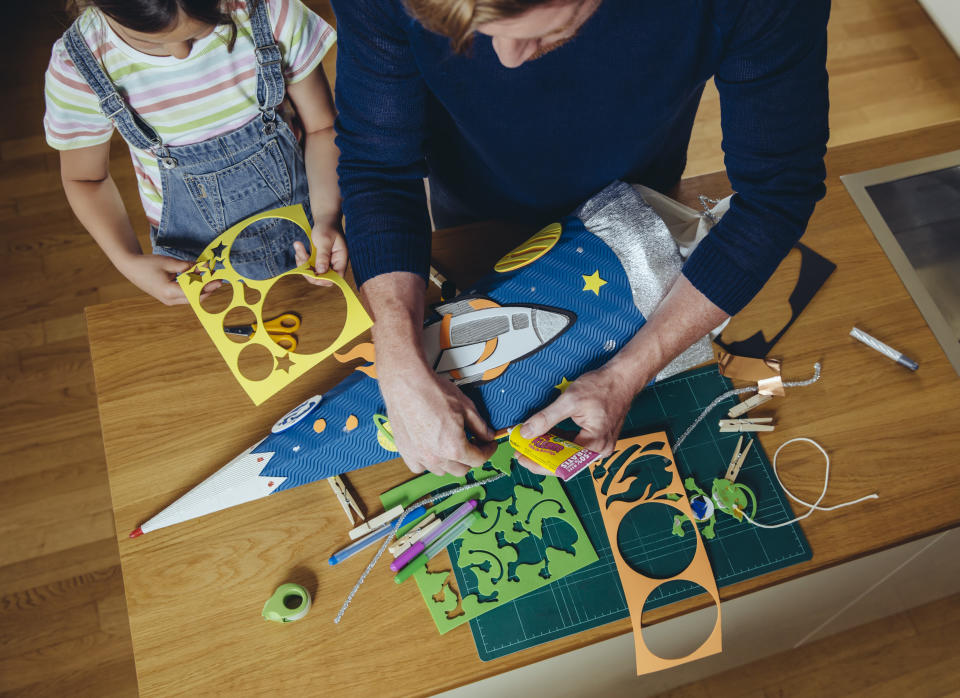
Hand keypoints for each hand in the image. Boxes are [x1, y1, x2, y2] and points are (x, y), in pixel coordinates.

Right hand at [117, 253, 220, 305]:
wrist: (130, 268)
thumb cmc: (147, 264)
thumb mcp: (168, 262)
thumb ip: (186, 266)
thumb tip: (202, 268)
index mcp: (169, 291)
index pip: (193, 292)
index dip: (207, 287)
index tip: (218, 281)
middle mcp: (170, 300)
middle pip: (194, 298)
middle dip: (208, 289)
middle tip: (219, 280)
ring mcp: (169, 301)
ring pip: (191, 298)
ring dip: (201, 290)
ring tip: (212, 280)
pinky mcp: (169, 298)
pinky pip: (185, 296)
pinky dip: (193, 289)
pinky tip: (200, 281)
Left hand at [294, 217, 347, 287]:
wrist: (325, 219)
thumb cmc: (327, 227)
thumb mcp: (324, 240)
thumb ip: (323, 256)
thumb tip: (321, 271)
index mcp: (341, 260)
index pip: (336, 278)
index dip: (324, 279)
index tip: (311, 271)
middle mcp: (334, 264)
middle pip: (322, 277)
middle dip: (308, 269)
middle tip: (300, 256)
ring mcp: (326, 262)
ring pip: (312, 272)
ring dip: (302, 262)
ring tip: (298, 246)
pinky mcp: (318, 260)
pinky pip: (308, 265)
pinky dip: (302, 258)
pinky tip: (299, 247)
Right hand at [379, 363, 497, 476]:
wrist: (406, 384)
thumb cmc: (432, 392)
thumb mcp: (466, 407)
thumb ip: (480, 427)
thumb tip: (487, 435)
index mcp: (454, 447)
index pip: (478, 459)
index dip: (488, 451)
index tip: (489, 445)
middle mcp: (436, 457)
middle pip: (461, 469)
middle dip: (470, 457)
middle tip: (472, 443)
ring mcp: (419, 456)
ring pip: (441, 470)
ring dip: (449, 461)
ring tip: (450, 445)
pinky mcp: (406, 452)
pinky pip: (420, 467)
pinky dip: (428, 462)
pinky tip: (431, 449)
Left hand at [514, 364, 644, 474]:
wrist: (622, 378)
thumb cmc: (603, 386)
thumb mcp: (569, 401)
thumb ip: (546, 418)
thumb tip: (526, 432)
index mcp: (595, 445)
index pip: (562, 464)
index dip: (539, 463)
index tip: (522, 458)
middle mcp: (599, 450)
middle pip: (564, 462)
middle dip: (541, 456)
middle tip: (521, 451)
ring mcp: (599, 445)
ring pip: (568, 454)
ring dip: (548, 448)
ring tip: (529, 444)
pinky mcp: (597, 438)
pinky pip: (574, 445)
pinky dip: (559, 441)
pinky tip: (545, 436)